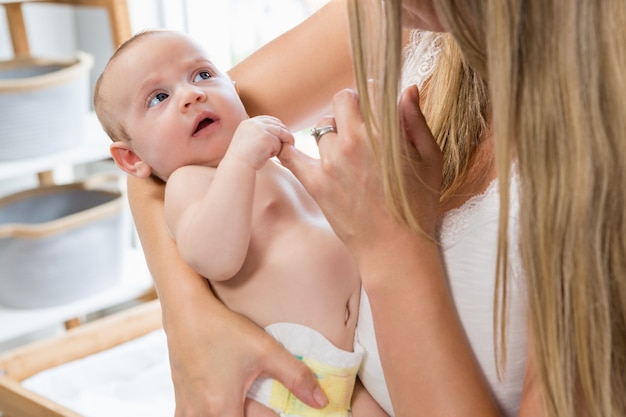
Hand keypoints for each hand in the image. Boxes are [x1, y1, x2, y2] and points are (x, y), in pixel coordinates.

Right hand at [167, 300, 326, 416]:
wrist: (186, 311)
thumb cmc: (223, 329)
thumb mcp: (265, 350)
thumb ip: (296, 377)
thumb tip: (322, 401)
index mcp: (222, 409)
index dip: (278, 416)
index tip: (287, 408)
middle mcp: (200, 415)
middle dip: (260, 415)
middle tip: (272, 403)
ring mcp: (186, 410)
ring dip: (238, 413)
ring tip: (251, 401)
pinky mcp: (181, 402)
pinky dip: (215, 413)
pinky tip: (227, 401)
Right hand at [227, 116, 293, 169]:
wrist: (238, 165)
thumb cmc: (242, 158)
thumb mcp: (248, 142)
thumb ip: (257, 135)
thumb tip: (271, 135)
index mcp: (248, 123)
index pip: (268, 119)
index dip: (277, 127)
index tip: (282, 135)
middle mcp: (254, 123)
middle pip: (277, 124)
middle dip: (284, 133)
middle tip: (288, 143)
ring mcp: (260, 129)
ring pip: (279, 133)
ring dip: (280, 144)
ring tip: (274, 153)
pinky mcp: (267, 137)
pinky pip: (278, 143)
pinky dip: (275, 151)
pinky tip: (267, 157)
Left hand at [278, 86, 441, 257]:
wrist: (395, 248)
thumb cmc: (418, 204)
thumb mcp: (429, 158)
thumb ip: (415, 120)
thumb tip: (407, 89)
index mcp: (381, 132)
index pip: (363, 91)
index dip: (368, 95)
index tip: (372, 106)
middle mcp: (352, 141)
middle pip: (339, 104)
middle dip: (349, 109)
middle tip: (358, 126)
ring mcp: (330, 162)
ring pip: (322, 130)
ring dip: (331, 135)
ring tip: (344, 153)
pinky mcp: (315, 183)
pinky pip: (291, 156)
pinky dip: (288, 149)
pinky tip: (291, 147)